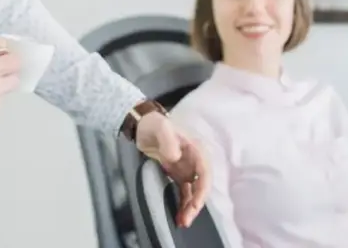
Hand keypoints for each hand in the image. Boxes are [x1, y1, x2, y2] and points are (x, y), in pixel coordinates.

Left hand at [136, 113, 208, 227]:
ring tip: (183, 222)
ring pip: (193, 192)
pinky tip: (180, 216)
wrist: (142, 125)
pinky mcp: (177, 174)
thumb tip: (176, 157)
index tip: (195, 204)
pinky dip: (183, 204)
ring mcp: (186, 169)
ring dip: (190, 208)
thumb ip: (168, 140)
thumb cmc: (154, 124)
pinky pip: (184, 192)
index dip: (202, 190)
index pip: (205, 174)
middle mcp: (194, 161)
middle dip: (196, 204)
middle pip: (201, 186)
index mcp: (195, 150)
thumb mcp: (161, 128)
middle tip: (186, 220)